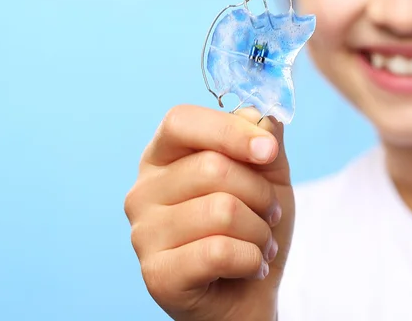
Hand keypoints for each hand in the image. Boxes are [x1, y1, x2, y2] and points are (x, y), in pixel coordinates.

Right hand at [124, 104, 294, 320]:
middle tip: (268, 215)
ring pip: (221, 211)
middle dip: (259, 194)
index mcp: (161, 158)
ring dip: (259, 232)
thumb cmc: (249, 229)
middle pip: (212, 167)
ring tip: (257, 244)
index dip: (229, 131)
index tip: (268, 151)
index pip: (181, 121)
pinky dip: (251, 260)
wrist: (248, 295)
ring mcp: (143, 234)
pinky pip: (219, 251)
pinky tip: (248, 268)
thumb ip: (264, 142)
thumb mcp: (267, 178)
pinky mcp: (156, 275)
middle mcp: (142, 192)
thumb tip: (262, 116)